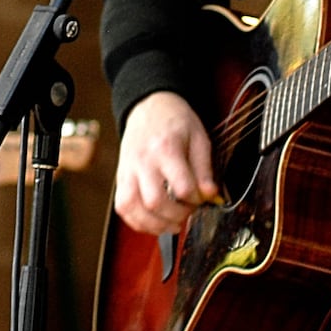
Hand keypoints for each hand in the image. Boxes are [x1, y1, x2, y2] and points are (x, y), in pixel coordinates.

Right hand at [113, 91, 217, 235]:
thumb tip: (210, 195)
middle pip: (155, 201)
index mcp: (165, 148)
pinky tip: (153, 222)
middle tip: (187, 211)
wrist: (148, 106)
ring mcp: (128, 169)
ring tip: (172, 224)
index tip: (201, 197)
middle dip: (176, 215)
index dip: (195, 199)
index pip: (182, 186)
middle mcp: (143, 161)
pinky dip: (137, 221)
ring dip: (154, 224)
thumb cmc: (175, 121)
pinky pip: (122, 207)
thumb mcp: (199, 136)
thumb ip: (204, 168)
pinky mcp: (120, 177)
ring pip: (132, 208)